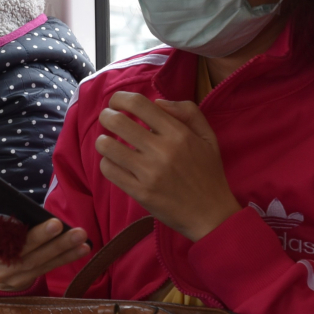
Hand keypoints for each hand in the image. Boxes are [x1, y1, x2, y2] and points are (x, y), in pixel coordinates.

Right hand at [0, 205, 88, 291]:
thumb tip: (23, 204)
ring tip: (78, 234)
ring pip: (31, 259)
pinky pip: (44, 268)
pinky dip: (65, 257)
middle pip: (6, 247)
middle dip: (35, 236)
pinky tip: (81, 247)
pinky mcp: (18, 281)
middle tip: (55, 223)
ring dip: (58, 247)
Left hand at [94, 92, 240, 240]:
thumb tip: (158, 102)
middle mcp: (162, 150)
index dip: (120, 98)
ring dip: (103, 141)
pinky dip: (107, 163)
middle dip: (106, 116)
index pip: (138, 104)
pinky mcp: (140, 192)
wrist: (211, 214)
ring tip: (109, 142)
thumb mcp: (208, 137)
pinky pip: (109, 170)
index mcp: (178, 133)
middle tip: (108, 119)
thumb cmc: (208, 173)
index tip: (116, 102)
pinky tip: (115, 162)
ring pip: (106, 146)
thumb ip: (187, 111)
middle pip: (116, 121)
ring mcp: (149, 173)